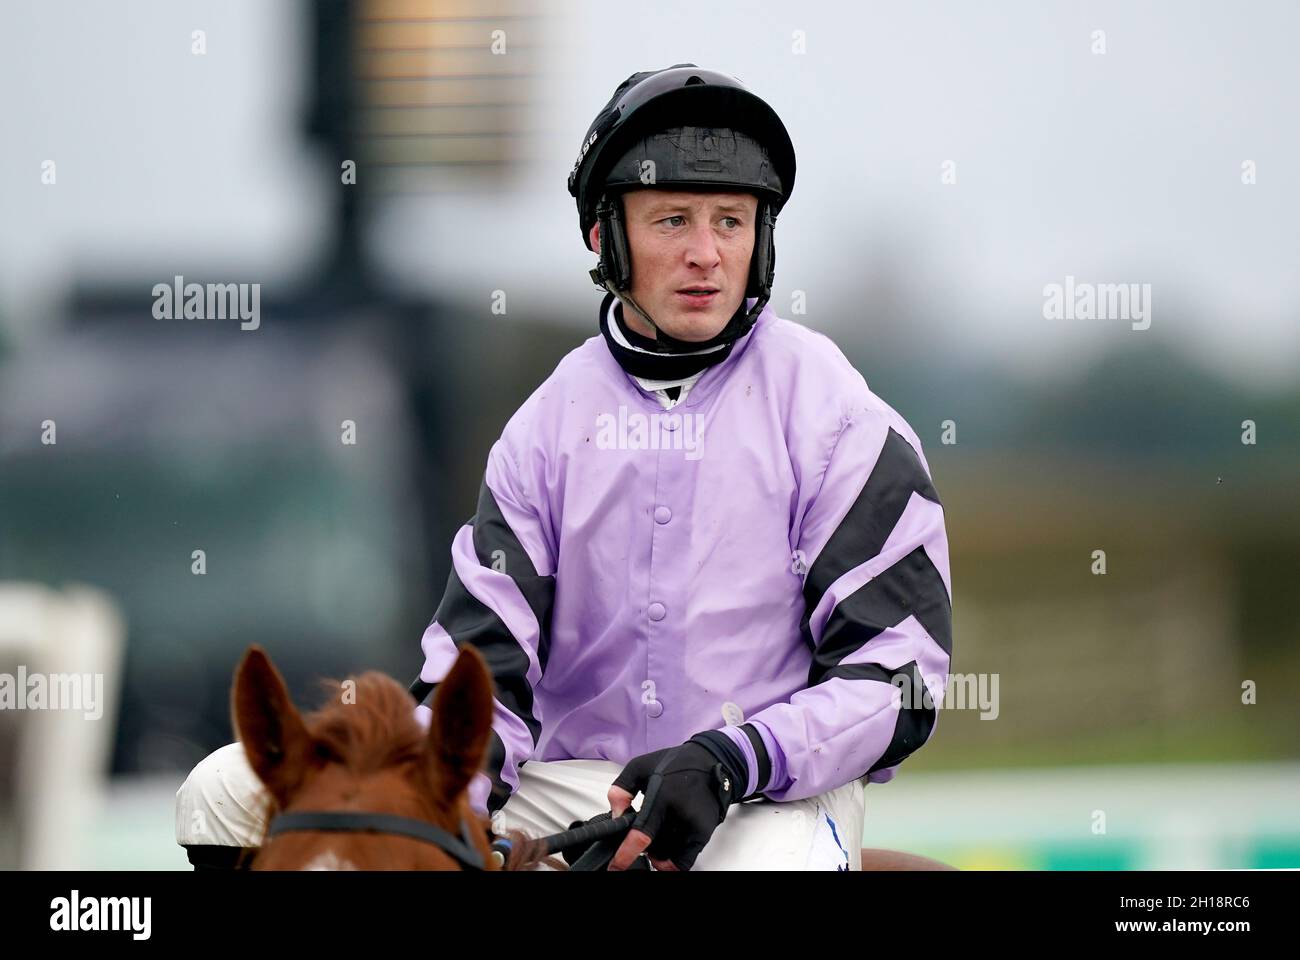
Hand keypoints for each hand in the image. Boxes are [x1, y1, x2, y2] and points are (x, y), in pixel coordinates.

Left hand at [606, 739, 741, 870]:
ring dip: (656, 854)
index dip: (627, 853)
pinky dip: (672, 864)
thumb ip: (621, 789)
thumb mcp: (640, 766)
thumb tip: (616, 816)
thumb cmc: (676, 763)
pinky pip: (685, 861)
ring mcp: (693, 825)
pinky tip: (664, 858)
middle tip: (635, 840)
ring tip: (653, 839)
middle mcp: (680, 813)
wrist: (711, 761)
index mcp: (662, 795)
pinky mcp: (703, 833)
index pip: (643, 832)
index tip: (616, 865)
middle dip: (641, 849)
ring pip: (668, 855)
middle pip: (655, 848)